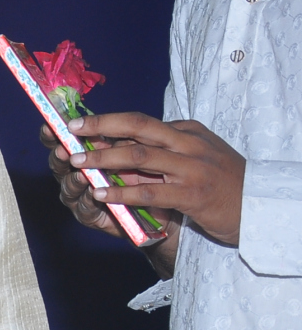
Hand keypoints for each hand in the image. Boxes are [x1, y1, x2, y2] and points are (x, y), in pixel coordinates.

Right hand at [41, 123, 140, 238]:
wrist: (159, 206)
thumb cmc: (143, 173)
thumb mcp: (131, 149)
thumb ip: (114, 137)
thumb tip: (99, 123)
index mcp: (81, 153)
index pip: (60, 141)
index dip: (53, 134)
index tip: (50, 126)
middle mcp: (75, 173)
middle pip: (58, 164)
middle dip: (59, 157)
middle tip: (63, 151)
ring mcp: (79, 196)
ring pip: (68, 187)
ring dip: (74, 180)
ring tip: (81, 175)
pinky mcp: (90, 216)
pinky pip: (85, 208)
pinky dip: (90, 200)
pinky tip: (96, 194)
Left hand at [64, 112, 243, 245]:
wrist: (261, 208)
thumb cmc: (224, 183)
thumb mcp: (196, 156)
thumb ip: (164, 150)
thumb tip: (122, 145)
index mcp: (187, 131)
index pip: (140, 122)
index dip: (106, 122)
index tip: (78, 124)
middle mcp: (189, 143)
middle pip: (137, 128)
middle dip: (100, 128)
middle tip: (69, 133)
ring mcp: (193, 168)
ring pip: (140, 156)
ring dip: (104, 158)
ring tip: (77, 163)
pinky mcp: (194, 195)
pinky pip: (151, 191)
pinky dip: (122, 192)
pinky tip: (101, 194)